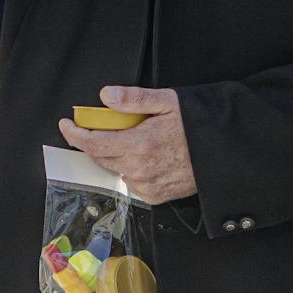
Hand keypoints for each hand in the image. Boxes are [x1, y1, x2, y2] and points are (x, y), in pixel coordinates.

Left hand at [57, 85, 197, 205]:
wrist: (226, 152)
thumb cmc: (199, 124)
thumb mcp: (168, 101)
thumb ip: (134, 99)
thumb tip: (106, 95)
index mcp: (139, 144)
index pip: (93, 143)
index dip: (74, 134)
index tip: (66, 124)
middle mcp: (139, 170)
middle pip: (101, 157)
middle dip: (96, 141)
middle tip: (105, 126)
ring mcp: (147, 186)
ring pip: (116, 170)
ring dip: (116, 156)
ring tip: (137, 140)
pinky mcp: (156, 196)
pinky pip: (132, 183)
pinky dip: (132, 170)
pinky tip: (148, 158)